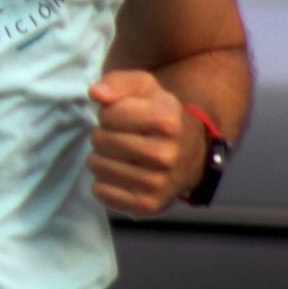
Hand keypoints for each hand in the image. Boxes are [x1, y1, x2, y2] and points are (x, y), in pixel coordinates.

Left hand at [89, 70, 200, 215]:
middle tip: (121, 137)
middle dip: (103, 135)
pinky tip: (122, 175)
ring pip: (96, 166)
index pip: (108, 115)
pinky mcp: (148, 206)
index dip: (109, 113)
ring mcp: (159, 184)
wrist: (190, 152)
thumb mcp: (145, 87)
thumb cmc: (160, 115)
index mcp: (168, 122)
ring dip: (102, 158)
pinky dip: (104, 183)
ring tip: (122, 155)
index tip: (124, 116)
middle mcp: (167, 155)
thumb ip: (118, 82)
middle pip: (100, 140)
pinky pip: (101, 192)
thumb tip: (96, 93)